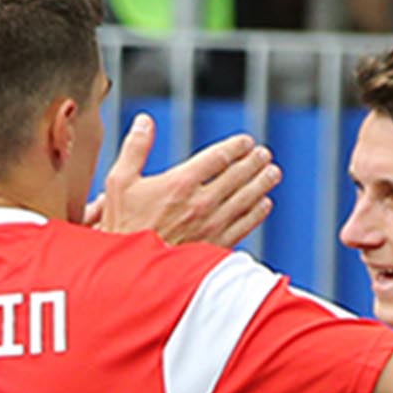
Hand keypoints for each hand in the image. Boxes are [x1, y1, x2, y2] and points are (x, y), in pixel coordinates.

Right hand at [88, 114, 277, 246]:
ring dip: (262, 183)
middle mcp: (201, 202)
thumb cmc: (122, 227)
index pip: (219, 157)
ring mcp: (211, 225)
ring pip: (246, 198)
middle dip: (254, 162)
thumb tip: (145, 121)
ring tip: (272, 173)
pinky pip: (244, 225)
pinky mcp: (214, 245)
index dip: (237, 146)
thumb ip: (135, 148)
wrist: (128, 272)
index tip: (247, 142)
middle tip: (264, 154)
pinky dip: (257, 212)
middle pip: (238, 175)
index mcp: (180, 183)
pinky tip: (264, 204)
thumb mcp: (119, 183)